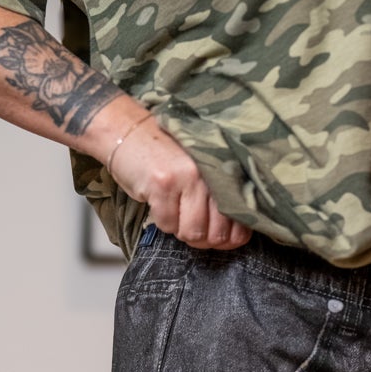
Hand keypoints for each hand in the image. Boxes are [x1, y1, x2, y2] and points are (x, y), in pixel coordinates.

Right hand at [105, 111, 251, 250]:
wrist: (129, 131)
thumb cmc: (167, 156)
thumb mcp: (202, 172)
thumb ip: (219, 197)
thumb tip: (231, 237)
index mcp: (226, 172)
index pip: (241, 225)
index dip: (228, 240)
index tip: (216, 238)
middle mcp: (211, 174)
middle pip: (217, 234)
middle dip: (201, 238)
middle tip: (189, 225)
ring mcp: (188, 178)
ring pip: (192, 233)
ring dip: (180, 230)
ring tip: (174, 210)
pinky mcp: (163, 184)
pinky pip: (168, 225)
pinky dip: (161, 221)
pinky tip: (158, 201)